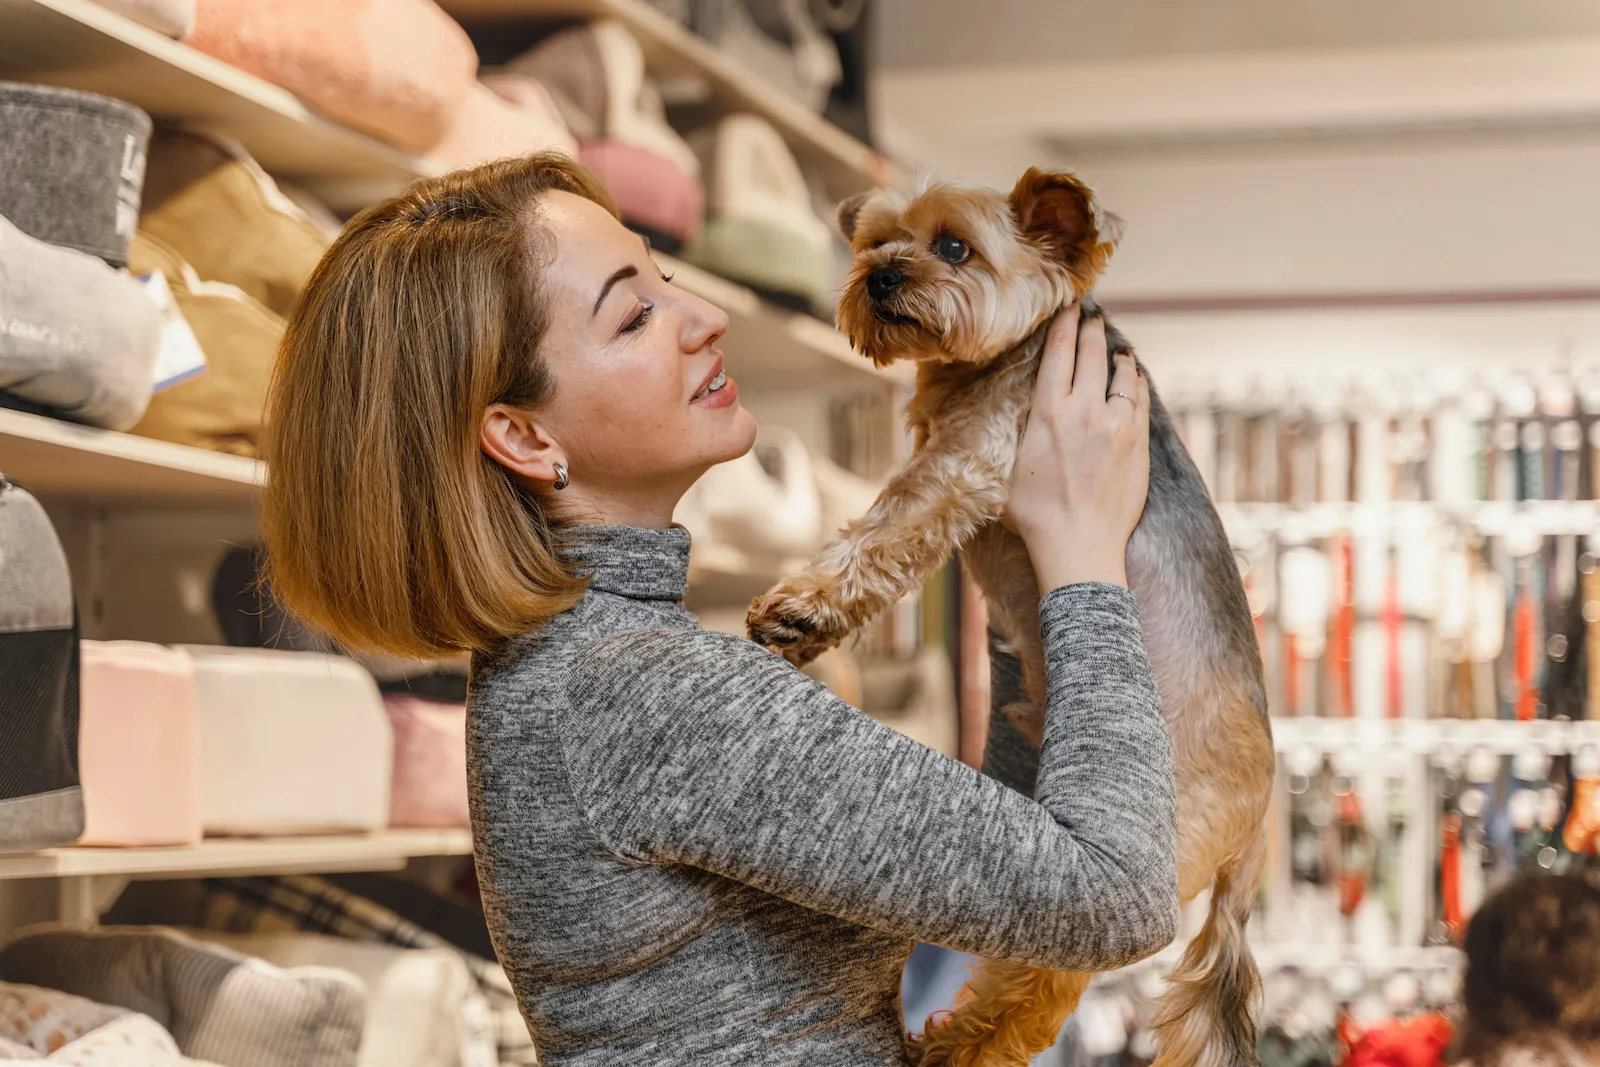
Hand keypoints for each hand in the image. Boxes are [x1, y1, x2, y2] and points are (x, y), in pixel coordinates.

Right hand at [1003, 304, 1149, 589]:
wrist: (1079, 547)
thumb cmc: (1034, 518)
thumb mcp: (1003, 474)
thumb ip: (1007, 442)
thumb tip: (987, 432)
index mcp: (1048, 413)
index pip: (1058, 354)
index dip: (1063, 325)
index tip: (1068, 306)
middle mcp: (1085, 411)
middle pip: (1091, 355)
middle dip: (1091, 329)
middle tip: (1091, 314)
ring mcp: (1116, 426)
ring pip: (1122, 375)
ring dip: (1118, 356)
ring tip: (1116, 348)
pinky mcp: (1138, 444)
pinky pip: (1140, 401)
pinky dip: (1137, 383)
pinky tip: (1134, 378)